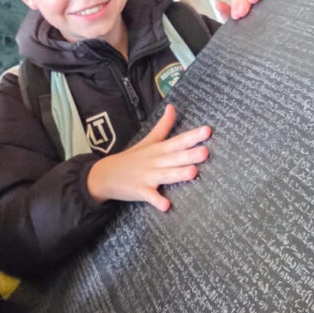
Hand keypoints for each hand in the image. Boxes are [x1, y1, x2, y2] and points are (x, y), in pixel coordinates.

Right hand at [87, 105, 210, 210]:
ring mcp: (147, 176)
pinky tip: (166, 205)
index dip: (192, 136)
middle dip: (190, 155)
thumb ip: (163, 126)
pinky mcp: (139, 191)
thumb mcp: (148, 140)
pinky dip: (157, 200)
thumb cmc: (131, 158)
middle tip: (206, 152)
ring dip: (178, 174)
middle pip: (175, 157)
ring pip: (166, 175)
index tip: (208, 131)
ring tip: (193, 172)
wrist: (105, 174)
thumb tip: (172, 107)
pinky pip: (150, 196)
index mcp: (158, 149)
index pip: (178, 141)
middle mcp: (155, 161)